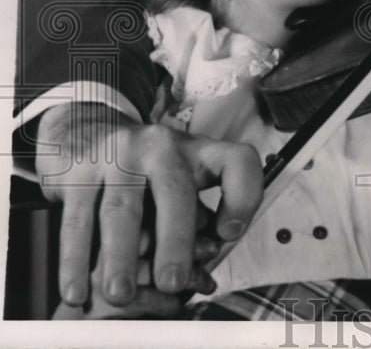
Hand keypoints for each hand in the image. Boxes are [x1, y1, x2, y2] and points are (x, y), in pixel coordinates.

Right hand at [36, 103, 262, 308]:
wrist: (87, 130)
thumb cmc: (147, 170)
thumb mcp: (181, 179)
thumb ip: (197, 217)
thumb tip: (207, 266)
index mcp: (199, 151)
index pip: (237, 161)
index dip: (242, 196)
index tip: (228, 234)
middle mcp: (162, 148)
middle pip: (175, 190)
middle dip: (175, 239)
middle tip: (172, 282)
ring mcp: (119, 157)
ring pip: (121, 209)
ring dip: (120, 256)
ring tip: (120, 293)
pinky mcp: (78, 171)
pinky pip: (78, 220)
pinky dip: (75, 259)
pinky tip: (78, 288)